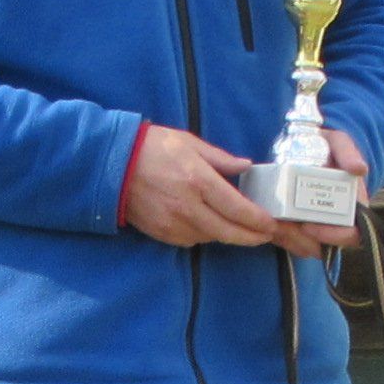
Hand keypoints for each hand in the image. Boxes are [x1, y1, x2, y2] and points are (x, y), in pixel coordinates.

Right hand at [121, 124, 277, 248]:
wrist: (113, 166)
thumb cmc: (153, 148)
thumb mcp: (189, 143)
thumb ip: (221, 159)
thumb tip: (246, 166)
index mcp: (198, 181)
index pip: (237, 209)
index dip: (258, 220)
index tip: (271, 223)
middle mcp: (188, 207)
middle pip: (229, 231)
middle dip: (251, 236)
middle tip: (264, 235)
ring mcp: (174, 223)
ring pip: (212, 237)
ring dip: (227, 234)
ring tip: (239, 227)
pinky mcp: (163, 233)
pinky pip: (192, 240)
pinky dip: (204, 234)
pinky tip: (208, 223)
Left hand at [276, 128, 369, 259]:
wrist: (305, 143)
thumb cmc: (326, 145)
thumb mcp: (338, 142)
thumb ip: (348, 153)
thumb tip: (360, 169)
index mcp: (354, 206)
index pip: (353, 234)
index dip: (333, 236)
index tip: (308, 226)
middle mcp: (338, 221)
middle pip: (325, 247)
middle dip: (301, 240)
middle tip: (280, 226)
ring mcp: (320, 226)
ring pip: (307, 248)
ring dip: (288, 240)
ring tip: (271, 224)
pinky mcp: (301, 228)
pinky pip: (293, 244)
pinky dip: (280, 239)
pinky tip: (268, 226)